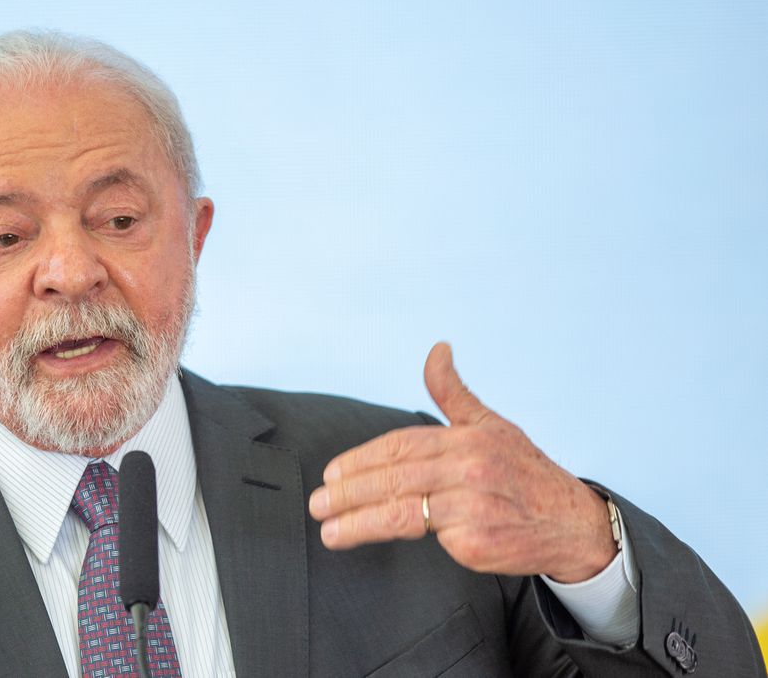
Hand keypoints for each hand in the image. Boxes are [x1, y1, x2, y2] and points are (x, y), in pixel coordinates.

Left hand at [308, 342, 616, 582]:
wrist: (572, 524)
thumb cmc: (524, 473)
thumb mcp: (491, 425)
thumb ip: (453, 392)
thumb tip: (437, 349)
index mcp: (467, 439)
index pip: (400, 446)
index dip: (361, 459)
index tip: (332, 473)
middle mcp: (469, 469)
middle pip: (394, 479)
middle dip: (349, 492)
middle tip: (318, 503)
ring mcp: (473, 507)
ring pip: (401, 512)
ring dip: (358, 522)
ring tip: (329, 530)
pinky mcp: (476, 542)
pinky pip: (429, 540)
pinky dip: (398, 538)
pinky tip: (368, 541)